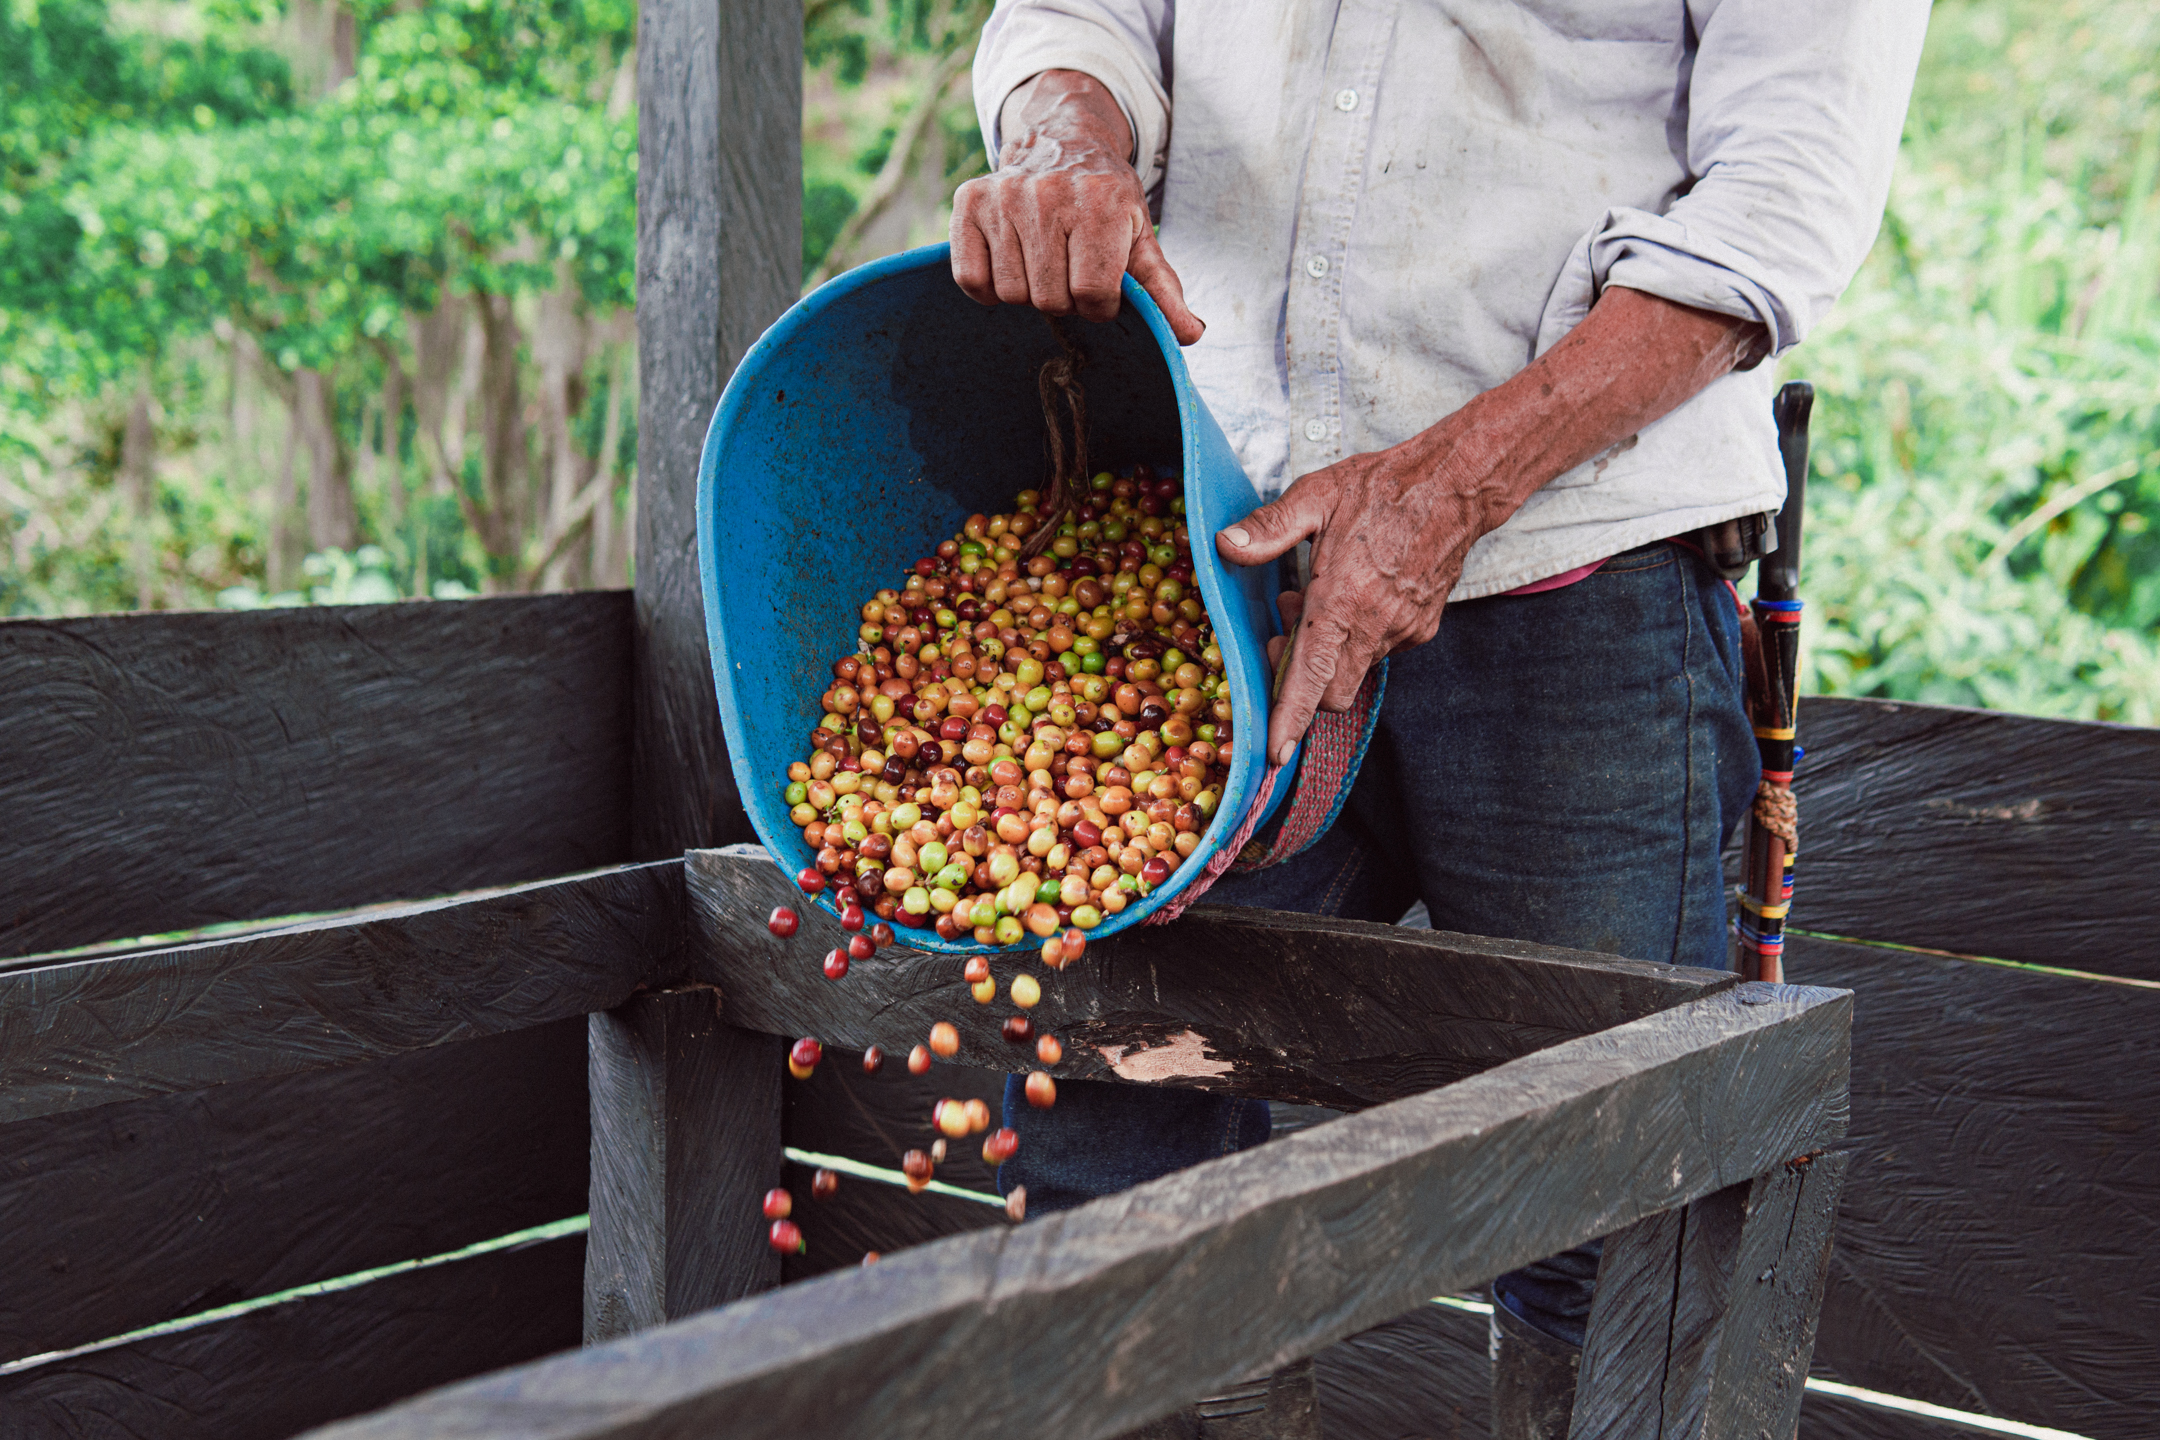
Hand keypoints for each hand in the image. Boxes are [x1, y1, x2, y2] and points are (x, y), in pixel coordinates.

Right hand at [950, 70, 1203, 343]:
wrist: (1063, 141)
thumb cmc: (1104, 199)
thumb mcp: (1139, 236)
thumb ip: (1162, 290)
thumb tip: (1190, 335)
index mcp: (1100, 203)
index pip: (1093, 294)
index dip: (1100, 305)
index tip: (1101, 289)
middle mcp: (1048, 194)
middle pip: (1050, 299)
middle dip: (1065, 299)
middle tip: (1069, 272)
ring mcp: (1004, 195)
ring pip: (1011, 293)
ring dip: (1029, 292)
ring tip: (1043, 263)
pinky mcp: (969, 200)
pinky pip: (971, 278)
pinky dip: (988, 286)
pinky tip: (1010, 263)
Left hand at [1217, 286, 1767, 765]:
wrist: (1458, 486)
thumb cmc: (1384, 489)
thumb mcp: (1317, 496)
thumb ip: (1270, 528)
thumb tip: (1226, 546)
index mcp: (1341, 600)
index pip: (1310, 678)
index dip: (1289, 719)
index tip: (1275, 753)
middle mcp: (1373, 625)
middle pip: (1331, 692)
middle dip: (1302, 680)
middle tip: (1285, 628)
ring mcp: (1402, 630)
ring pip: (1354, 670)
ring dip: (1329, 653)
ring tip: (1318, 599)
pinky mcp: (1422, 628)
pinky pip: (1380, 650)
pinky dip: (1358, 638)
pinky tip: (1351, 599)